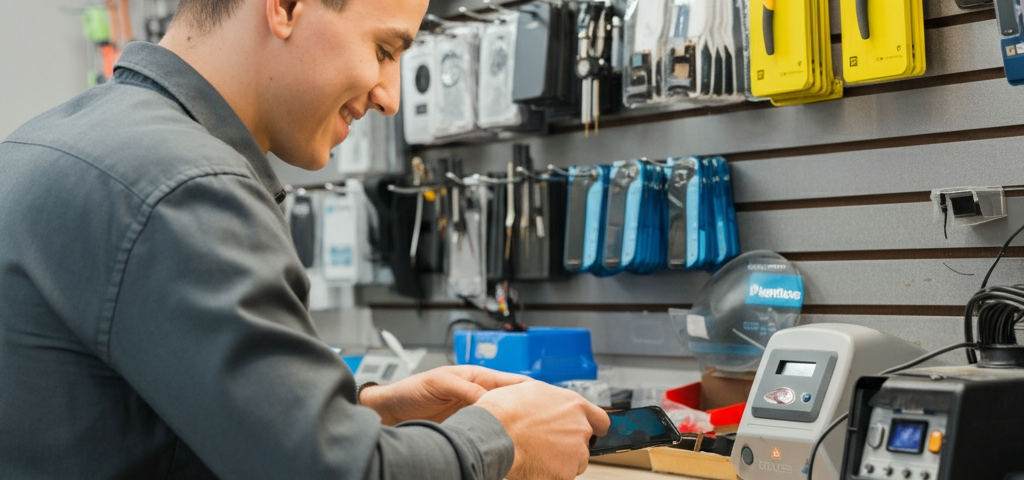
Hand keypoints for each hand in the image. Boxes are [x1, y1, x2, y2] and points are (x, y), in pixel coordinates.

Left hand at [358, 365, 530, 424]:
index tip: (543, 396)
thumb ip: (466, 389)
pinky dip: (496, 436)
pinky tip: (504, 443)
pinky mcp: (465, 429)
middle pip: (509, 401)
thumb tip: (489, 399)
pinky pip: (486, 432)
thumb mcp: (440, 383)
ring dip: (511, 424)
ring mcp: (472, 413)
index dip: (527, 388)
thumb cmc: (411, 390)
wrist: (391, 412)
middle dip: (524, 408)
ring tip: (527, 433)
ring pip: (500, 418)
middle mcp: (477, 394)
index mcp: (475, 377)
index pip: (508, 381)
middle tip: (540, 419)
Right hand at [474, 380, 609, 479]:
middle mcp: (580, 428)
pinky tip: (533, 464)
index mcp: (574, 405)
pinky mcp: (565, 474)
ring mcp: (575, 452)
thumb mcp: (531, 390)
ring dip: (561, 461)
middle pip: (584, 444)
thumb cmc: (505, 411)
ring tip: (536, 454)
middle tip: (546, 444)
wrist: (493, 434)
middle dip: (569, 445)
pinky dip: (549, 474)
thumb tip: (552, 403)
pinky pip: (561, 476)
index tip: (591, 432)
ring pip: (574, 462)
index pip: (600, 420)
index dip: (594, 428)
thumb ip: (552, 399)